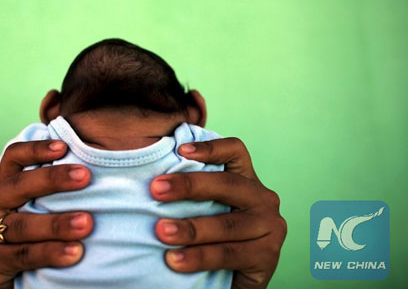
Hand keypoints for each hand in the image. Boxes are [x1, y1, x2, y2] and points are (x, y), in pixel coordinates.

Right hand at [0, 140, 93, 288]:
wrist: (10, 278)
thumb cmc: (33, 234)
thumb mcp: (36, 207)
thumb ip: (52, 190)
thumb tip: (92, 168)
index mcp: (1, 185)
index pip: (13, 158)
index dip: (36, 149)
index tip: (63, 146)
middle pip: (18, 186)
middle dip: (53, 179)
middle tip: (84, 176)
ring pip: (23, 224)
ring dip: (56, 224)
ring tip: (86, 223)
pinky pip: (23, 255)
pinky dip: (50, 253)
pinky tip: (75, 252)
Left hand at [151, 138, 286, 288]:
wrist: (232, 280)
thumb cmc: (211, 237)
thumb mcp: (205, 209)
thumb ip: (192, 194)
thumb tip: (151, 181)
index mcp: (246, 180)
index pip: (235, 151)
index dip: (210, 147)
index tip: (180, 150)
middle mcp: (262, 198)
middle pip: (227, 184)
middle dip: (189, 185)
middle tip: (156, 190)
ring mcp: (270, 227)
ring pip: (226, 224)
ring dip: (190, 228)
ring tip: (161, 231)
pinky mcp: (268, 256)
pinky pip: (229, 254)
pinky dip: (199, 257)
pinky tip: (175, 260)